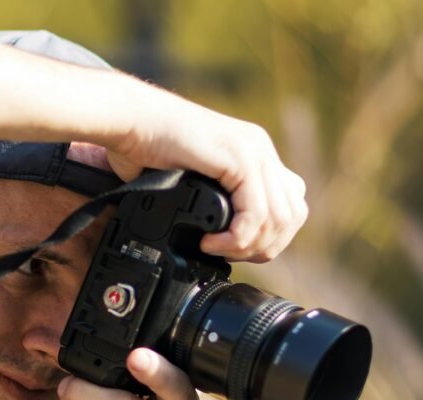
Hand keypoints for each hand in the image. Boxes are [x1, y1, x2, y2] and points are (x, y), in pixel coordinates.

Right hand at [106, 93, 307, 263]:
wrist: (130, 122)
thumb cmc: (148, 150)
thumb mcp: (197, 181)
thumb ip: (220, 201)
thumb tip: (226, 236)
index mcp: (257, 154)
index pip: (292, 206)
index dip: (270, 237)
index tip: (236, 248)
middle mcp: (261, 150)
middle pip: (293, 216)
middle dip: (263, 247)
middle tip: (227, 253)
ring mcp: (254, 151)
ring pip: (278, 220)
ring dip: (247, 246)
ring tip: (216, 248)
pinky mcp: (238, 158)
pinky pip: (255, 214)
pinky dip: (235, 239)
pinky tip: (209, 241)